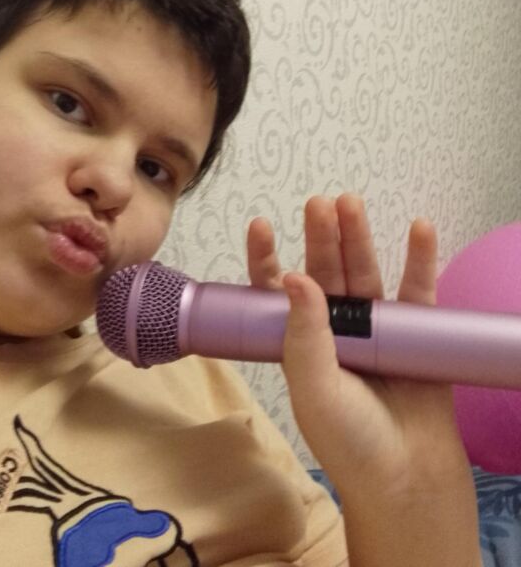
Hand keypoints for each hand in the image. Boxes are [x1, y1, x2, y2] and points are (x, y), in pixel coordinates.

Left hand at [247, 194, 470, 497]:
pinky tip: (420, 228)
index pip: (278, 291)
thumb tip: (293, 275)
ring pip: (365, 272)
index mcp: (300, 339)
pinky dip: (420, 259)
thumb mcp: (313, 387)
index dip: (267, 258)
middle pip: (325, 271)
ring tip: (351, 203)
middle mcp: (334, 327)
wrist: (405, 478)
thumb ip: (303, 333)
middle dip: (321, 237)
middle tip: (319, 203)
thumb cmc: (348, 439)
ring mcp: (374, 327)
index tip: (261, 225)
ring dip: (359, 237)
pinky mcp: (413, 331)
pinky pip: (417, 290)